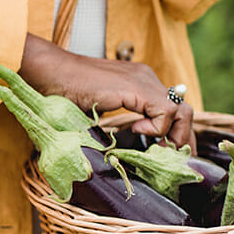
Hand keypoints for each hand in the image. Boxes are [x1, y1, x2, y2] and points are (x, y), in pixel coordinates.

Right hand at [18, 35, 194, 148]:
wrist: (49, 73)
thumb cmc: (65, 93)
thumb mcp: (100, 111)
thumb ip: (117, 123)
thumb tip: (125, 150)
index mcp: (139, 83)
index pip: (174, 108)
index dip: (176, 133)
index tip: (167, 154)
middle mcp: (146, 78)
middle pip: (184, 109)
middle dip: (183, 138)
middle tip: (172, 160)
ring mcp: (143, 80)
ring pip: (181, 110)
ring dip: (173, 136)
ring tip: (156, 149)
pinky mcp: (135, 88)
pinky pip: (165, 111)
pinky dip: (157, 128)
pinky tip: (136, 132)